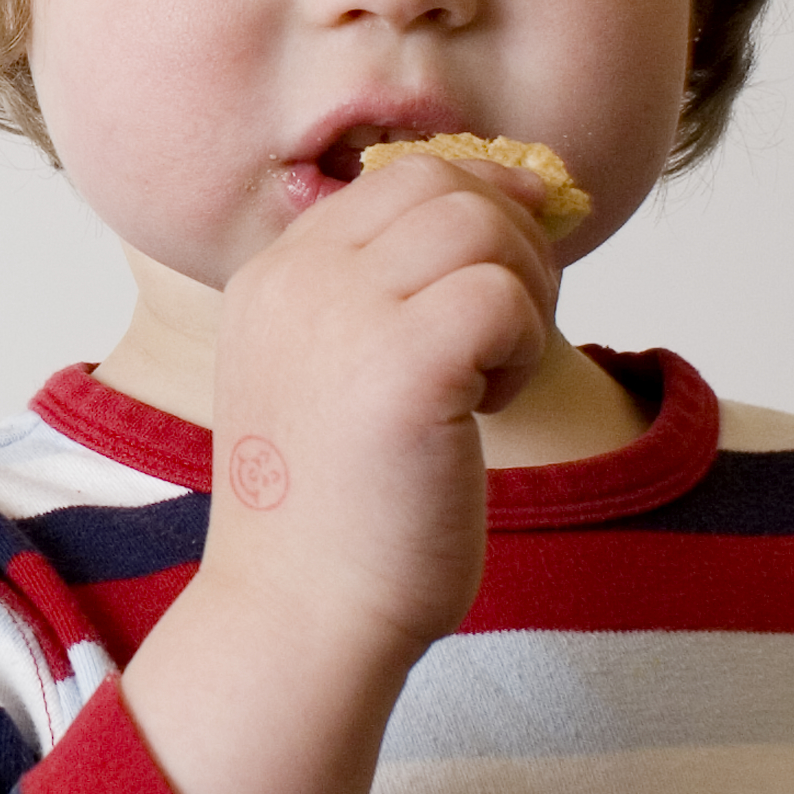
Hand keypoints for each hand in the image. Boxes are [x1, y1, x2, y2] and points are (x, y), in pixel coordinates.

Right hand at [204, 153, 560, 656]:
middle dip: (512, 243)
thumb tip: (516, 202)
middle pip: (445, 182)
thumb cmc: (339, 514)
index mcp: (272, 277)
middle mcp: (296, 280)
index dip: (479, 203)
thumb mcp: (332, 371)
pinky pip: (503, 295)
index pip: (399, 177)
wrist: (301, 617)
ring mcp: (342, 316)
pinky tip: (487, 407)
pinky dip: (522, 345)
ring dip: (520, 293)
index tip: (511, 272)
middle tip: (508, 337)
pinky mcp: (403, 365)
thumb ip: (385, 292)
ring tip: (488, 376)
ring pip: (482, 223)